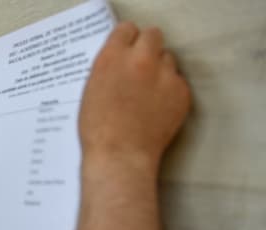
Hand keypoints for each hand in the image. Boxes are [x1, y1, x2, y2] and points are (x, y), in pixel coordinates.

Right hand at [80, 22, 190, 175]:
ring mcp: (164, 76)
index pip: (126, 29)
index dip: (126, 40)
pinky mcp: (181, 92)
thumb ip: (107, 68)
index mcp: (111, 59)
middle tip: (140, 65)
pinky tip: (156, 108)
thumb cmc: (97, 130)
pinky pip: (178, 82)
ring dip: (159, 69)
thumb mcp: (90, 91)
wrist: (120, 156)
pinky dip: (169, 91)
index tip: (126, 49)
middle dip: (147, 48)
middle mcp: (140, 61)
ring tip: (148, 92)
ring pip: (168, 59)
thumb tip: (120, 61)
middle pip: (153, 35)